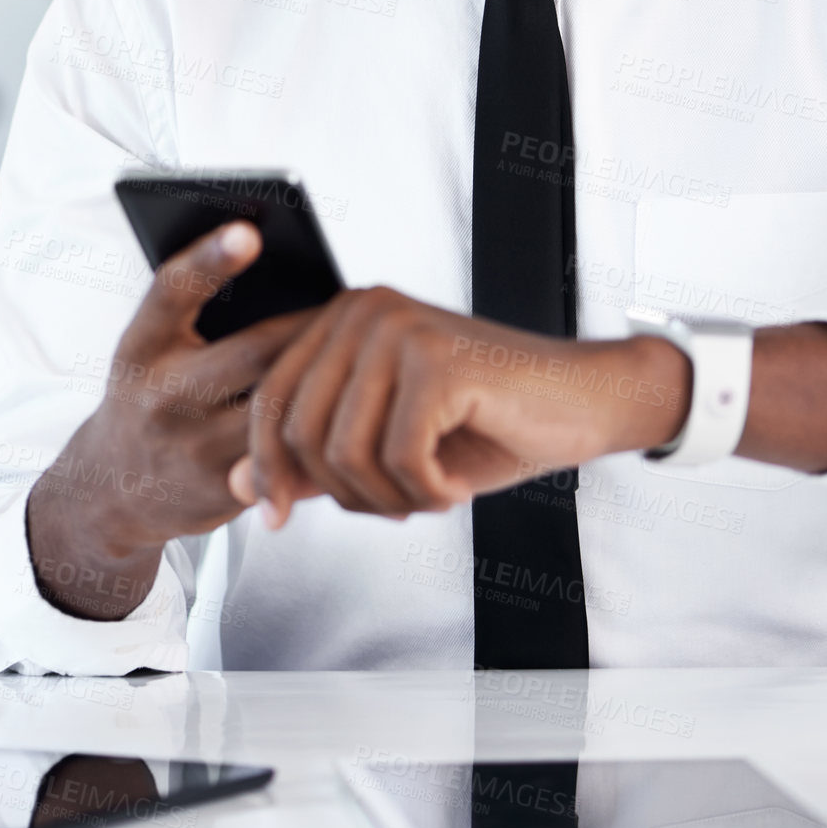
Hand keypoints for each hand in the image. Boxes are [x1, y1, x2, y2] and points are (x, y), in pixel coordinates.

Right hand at [26, 220, 319, 618]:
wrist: (114, 487)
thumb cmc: (153, 392)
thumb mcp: (153, 350)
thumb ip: (198, 314)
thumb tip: (281, 269)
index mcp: (140, 347)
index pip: (171, 292)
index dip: (211, 260)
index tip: (249, 230)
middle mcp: (160, 397)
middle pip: (252, 350)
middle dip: (309, 324)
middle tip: (353, 300)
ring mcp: (193, 447)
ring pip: (280, 404)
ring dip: (324, 375)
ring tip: (363, 347)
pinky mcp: (225, 489)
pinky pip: (289, 451)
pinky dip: (320, 426)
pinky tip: (351, 407)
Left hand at [226, 286, 688, 528]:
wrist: (584, 403)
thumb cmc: (488, 424)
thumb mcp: (387, 447)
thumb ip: (317, 460)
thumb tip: (243, 488)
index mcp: (344, 317)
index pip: (270, 397)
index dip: (267, 466)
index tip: (276, 518)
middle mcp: (365, 309)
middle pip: (299, 429)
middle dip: (339, 493)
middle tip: (395, 507)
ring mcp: (401, 329)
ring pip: (344, 452)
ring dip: (387, 499)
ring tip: (430, 494)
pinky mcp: (438, 361)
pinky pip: (398, 458)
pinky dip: (426, 493)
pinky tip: (456, 488)